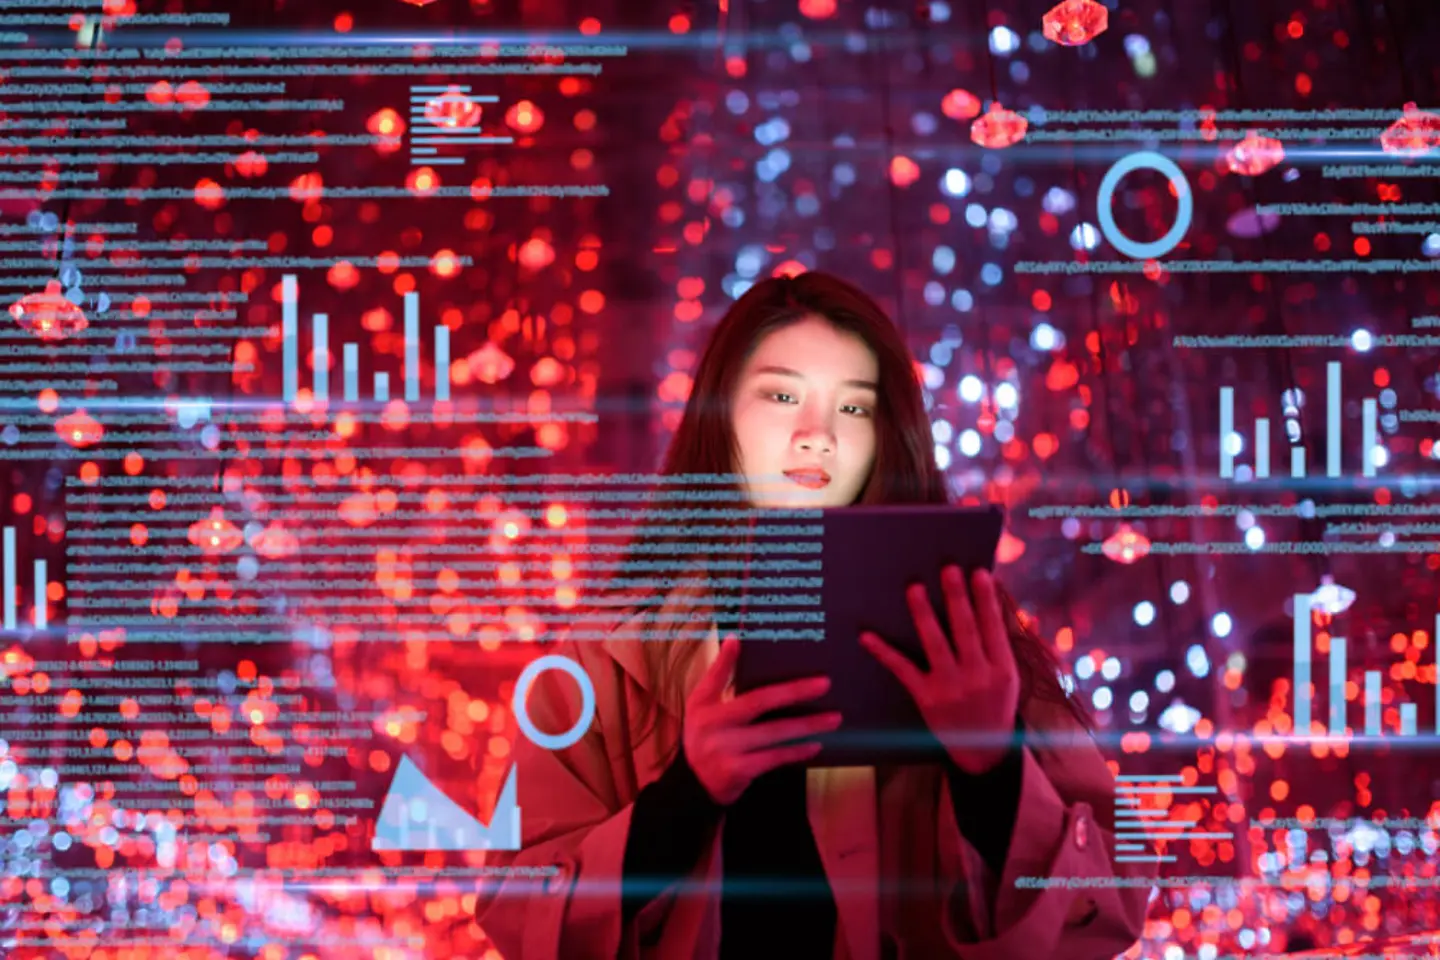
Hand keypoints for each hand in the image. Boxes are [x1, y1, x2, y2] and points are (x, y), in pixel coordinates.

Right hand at [683, 634, 842, 805]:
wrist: (696, 783)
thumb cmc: (707, 736)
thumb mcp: (703, 707)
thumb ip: (718, 677)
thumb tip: (735, 641)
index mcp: (703, 704)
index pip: (715, 677)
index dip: (726, 659)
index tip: (739, 640)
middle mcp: (712, 725)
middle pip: (758, 702)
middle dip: (794, 691)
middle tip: (824, 684)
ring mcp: (725, 749)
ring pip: (773, 732)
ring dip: (807, 725)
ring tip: (833, 718)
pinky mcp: (737, 770)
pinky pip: (774, 758)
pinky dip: (796, 751)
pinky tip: (815, 745)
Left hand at [859, 566, 1019, 773]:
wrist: (982, 750)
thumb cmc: (995, 702)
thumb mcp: (1009, 676)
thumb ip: (1000, 641)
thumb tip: (991, 601)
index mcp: (1002, 669)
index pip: (993, 628)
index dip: (986, 601)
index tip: (978, 574)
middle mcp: (977, 677)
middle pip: (966, 631)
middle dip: (957, 599)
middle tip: (948, 568)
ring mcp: (950, 688)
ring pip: (935, 644)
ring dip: (924, 615)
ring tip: (914, 588)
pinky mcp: (925, 698)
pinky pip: (903, 670)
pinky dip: (884, 652)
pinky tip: (868, 635)